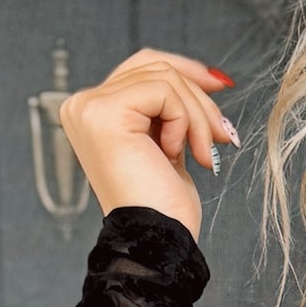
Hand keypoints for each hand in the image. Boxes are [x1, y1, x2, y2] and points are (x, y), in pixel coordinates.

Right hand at [57, 47, 239, 242]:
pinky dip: (184, 122)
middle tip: (222, 136)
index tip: (220, 85)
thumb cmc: (164, 207)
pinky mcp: (105, 113)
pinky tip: (179, 155)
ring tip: (202, 154)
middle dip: (198, 99)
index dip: (184, 70)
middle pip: (154, 66)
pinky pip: (163, 91)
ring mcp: (90, 108)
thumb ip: (170, 109)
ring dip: (197, 116)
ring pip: (164, 76)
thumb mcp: (169, 144)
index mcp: (93, 113)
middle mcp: (83, 106)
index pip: (141, 67)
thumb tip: (209, 76)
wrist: (158, 240)